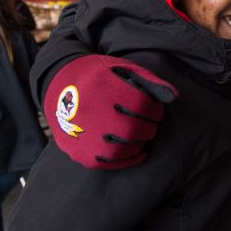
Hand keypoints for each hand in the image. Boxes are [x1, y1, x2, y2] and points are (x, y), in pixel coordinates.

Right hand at [44, 55, 177, 169]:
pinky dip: (126, 159)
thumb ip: (149, 81)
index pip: (141, 104)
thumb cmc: (97, 75)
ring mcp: (82, 133)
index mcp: (101, 85)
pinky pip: (108, 162)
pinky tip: (136, 150)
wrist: (57, 84)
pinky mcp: (78, 150)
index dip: (155, 109)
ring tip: (140, 135)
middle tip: (149, 125)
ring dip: (138, 144)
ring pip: (121, 149)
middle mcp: (90, 111)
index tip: (155, 111)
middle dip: (148, 128)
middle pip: (132, 129)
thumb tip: (174, 98)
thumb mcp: (121, 68)